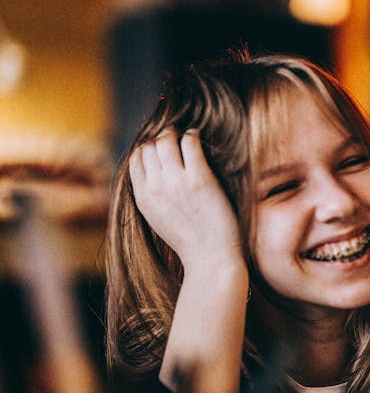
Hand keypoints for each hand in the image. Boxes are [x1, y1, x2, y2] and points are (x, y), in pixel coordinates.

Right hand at [128, 130, 243, 272]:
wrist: (210, 258)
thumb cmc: (189, 241)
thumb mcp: (157, 219)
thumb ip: (151, 196)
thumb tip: (152, 174)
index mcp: (143, 198)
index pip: (136, 158)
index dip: (147, 148)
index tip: (160, 148)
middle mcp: (156, 187)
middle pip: (149, 146)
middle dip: (161, 138)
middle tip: (174, 138)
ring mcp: (177, 182)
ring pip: (166, 140)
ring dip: (175, 133)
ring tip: (186, 136)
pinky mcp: (199, 178)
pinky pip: (190, 143)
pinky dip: (192, 135)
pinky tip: (198, 138)